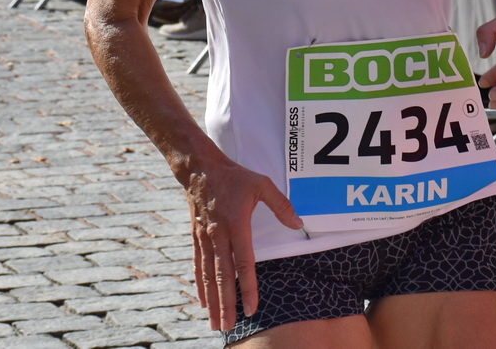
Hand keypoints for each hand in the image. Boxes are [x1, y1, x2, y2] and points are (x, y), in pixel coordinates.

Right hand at [180, 156, 301, 331]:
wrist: (200, 168)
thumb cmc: (234, 176)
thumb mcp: (261, 184)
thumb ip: (281, 205)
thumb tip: (299, 224)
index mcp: (236, 225)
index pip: (243, 263)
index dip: (248, 287)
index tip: (252, 307)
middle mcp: (218, 236)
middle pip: (223, 277)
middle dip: (227, 303)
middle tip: (229, 326)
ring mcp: (205, 238)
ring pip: (209, 276)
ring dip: (213, 301)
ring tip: (217, 322)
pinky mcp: (197, 238)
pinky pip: (199, 267)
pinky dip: (201, 286)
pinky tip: (203, 302)